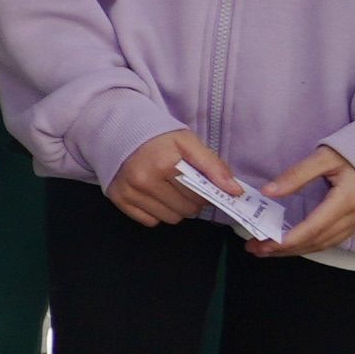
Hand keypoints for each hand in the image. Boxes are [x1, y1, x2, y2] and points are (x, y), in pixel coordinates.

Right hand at [107, 125, 247, 231]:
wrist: (120, 132)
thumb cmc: (159, 139)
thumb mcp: (188, 143)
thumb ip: (214, 166)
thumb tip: (235, 192)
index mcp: (164, 165)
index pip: (198, 196)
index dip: (205, 193)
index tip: (202, 184)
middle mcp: (144, 181)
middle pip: (185, 210)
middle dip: (192, 202)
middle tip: (186, 187)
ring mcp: (129, 192)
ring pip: (169, 219)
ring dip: (176, 209)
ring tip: (170, 191)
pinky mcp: (119, 200)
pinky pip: (150, 221)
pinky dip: (156, 212)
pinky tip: (154, 196)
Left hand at [258, 144, 354, 257]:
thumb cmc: (354, 154)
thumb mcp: (324, 157)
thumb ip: (296, 174)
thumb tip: (269, 192)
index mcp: (346, 200)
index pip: (314, 227)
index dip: (289, 239)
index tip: (264, 244)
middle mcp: (354, 216)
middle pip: (317, 241)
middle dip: (286, 249)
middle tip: (256, 249)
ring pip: (324, 244)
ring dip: (296, 250)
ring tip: (268, 250)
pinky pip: (332, 240)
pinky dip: (310, 245)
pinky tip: (293, 245)